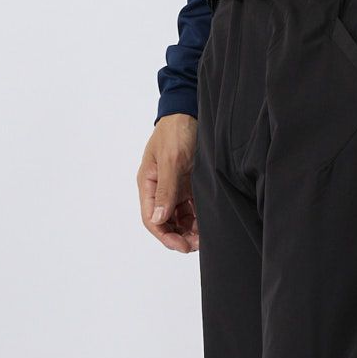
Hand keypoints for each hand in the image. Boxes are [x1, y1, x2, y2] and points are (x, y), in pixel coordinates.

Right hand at [137, 114, 198, 251]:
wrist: (190, 111)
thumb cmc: (176, 132)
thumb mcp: (170, 160)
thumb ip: (165, 190)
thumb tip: (157, 219)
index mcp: (148, 184)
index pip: (151, 219)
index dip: (164, 235)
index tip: (181, 246)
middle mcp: (160, 190)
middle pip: (165, 223)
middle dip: (179, 236)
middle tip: (197, 244)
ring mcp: (175, 189)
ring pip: (180, 220)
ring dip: (190, 231)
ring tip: (204, 237)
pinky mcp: (189, 187)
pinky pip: (192, 210)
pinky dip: (198, 220)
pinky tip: (208, 225)